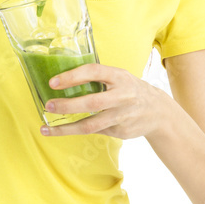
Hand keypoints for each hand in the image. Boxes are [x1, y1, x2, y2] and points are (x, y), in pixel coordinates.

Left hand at [40, 63, 169, 139]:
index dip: (73, 76)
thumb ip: (98, 77)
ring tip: (46, 129)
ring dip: (66, 128)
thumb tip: (64, 79)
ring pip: (90, 125)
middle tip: (48, 105)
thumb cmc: (130, 89)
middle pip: (92, 103)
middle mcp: (122, 96)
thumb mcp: (119, 76)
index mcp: (119, 76)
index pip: (94, 72)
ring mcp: (121, 116)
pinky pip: (94, 131)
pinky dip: (76, 131)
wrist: (158, 112)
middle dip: (68, 105)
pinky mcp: (120, 131)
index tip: (53, 82)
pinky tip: (61, 130)